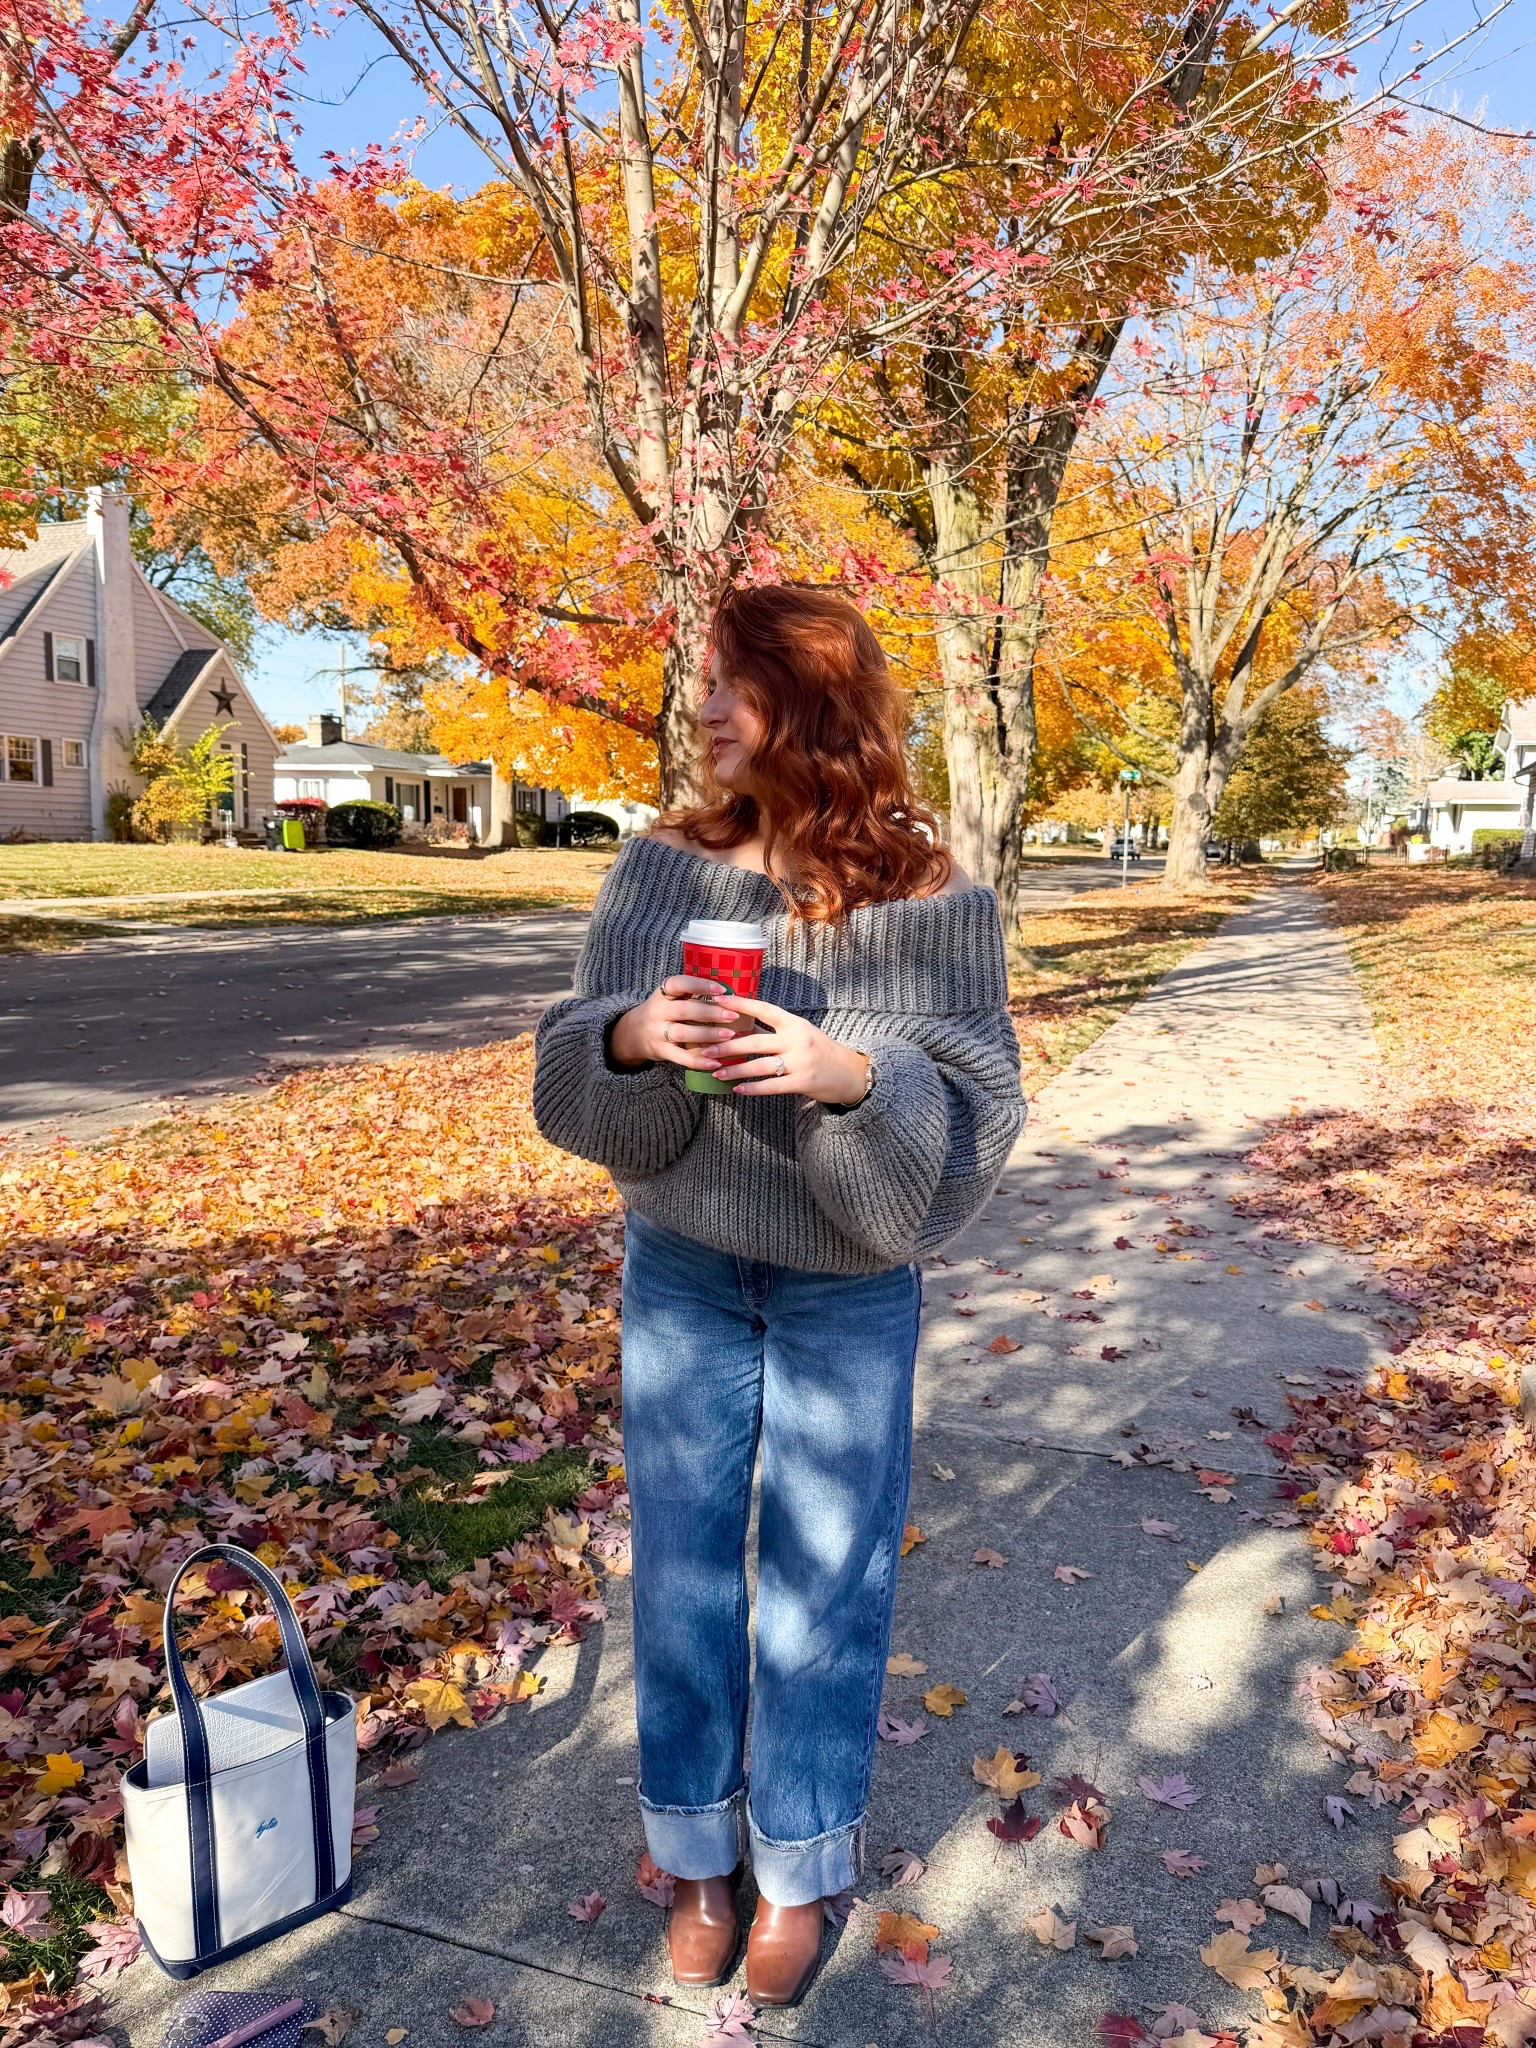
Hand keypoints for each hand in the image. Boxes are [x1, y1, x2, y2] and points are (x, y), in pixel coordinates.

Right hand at [607, 975, 739, 1072]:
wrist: (633, 1034)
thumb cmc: (663, 1012)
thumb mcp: (670, 998)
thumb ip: (692, 994)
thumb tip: (729, 995)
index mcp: (662, 993)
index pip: (678, 984)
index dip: (700, 985)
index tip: (721, 990)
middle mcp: (657, 1011)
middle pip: (684, 1010)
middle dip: (710, 1012)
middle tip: (733, 1015)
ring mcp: (657, 1032)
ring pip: (683, 1033)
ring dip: (708, 1035)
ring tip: (729, 1035)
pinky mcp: (660, 1051)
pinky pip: (681, 1057)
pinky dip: (699, 1061)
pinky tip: (716, 1062)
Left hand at [712, 993, 870, 1104]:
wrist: (849, 1072)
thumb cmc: (820, 1049)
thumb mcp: (800, 1032)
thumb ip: (774, 1028)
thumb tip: (742, 1021)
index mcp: (794, 1023)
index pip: (764, 1009)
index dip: (740, 1004)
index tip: (717, 1001)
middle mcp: (797, 1039)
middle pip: (755, 1040)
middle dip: (727, 1046)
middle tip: (705, 1048)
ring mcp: (800, 1061)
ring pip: (759, 1065)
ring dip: (734, 1069)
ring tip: (715, 1072)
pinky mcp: (803, 1082)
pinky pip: (772, 1086)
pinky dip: (752, 1088)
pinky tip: (737, 1089)